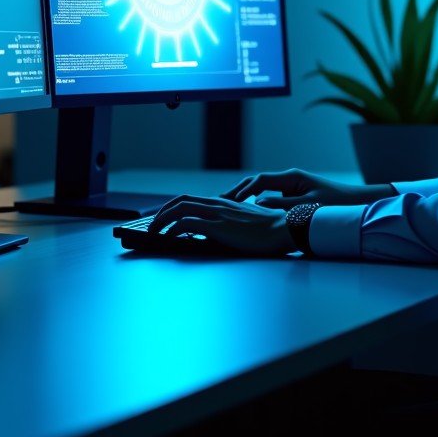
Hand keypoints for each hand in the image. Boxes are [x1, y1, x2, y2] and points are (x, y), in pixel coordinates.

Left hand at [147, 195, 293, 255]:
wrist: (284, 228)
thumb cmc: (269, 229)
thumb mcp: (245, 222)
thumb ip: (229, 223)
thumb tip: (215, 234)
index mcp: (223, 203)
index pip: (190, 199)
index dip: (172, 207)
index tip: (163, 217)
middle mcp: (218, 204)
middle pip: (181, 201)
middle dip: (161, 213)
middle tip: (152, 225)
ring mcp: (218, 214)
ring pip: (181, 209)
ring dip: (162, 220)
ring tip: (154, 232)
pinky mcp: (220, 226)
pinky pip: (189, 224)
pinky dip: (175, 229)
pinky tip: (170, 237)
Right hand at [220, 168, 396, 208]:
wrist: (356, 203)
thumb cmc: (335, 203)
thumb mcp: (307, 206)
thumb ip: (282, 206)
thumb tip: (258, 206)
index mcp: (291, 178)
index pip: (259, 181)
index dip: (242, 190)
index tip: (228, 201)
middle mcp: (289, 179)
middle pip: (257, 183)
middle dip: (238, 192)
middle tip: (218, 202)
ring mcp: (291, 187)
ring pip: (262, 192)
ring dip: (247, 199)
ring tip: (227, 210)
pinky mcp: (295, 197)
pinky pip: (271, 199)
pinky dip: (258, 205)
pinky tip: (248, 217)